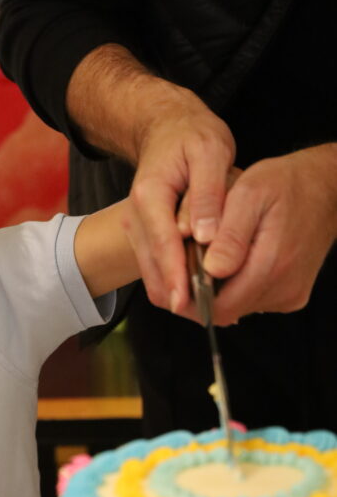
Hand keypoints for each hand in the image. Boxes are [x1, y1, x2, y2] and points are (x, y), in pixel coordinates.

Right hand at [125, 91, 234, 312]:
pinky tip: (201, 297)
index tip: (186, 302)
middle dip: (175, 295)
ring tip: (210, 314)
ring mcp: (138, 227)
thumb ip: (206, 195)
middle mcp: (137, 216)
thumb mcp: (210, 153)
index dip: (174, 275)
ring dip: (175, 295)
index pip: (162, 243)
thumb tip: (202, 236)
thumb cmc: (192, 136)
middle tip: (206, 318)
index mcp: (150, 196)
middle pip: (151, 265)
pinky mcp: (146, 235)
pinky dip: (174, 284)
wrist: (166, 128)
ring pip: (150, 272)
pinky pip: (156, 266)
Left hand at [204, 144, 336, 323]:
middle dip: (201, 294)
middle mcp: (284, 288)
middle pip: (226, 311)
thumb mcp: (250, 194)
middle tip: (186, 265)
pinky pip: (254, 300)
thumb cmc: (285, 184)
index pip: (218, 307)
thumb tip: (212, 269)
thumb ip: (231, 235)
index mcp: (272, 265)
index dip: (191, 299)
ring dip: (219, 290)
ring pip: (238, 307)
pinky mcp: (291, 294)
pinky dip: (237, 286)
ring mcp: (289, 294)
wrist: (325, 189)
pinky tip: (232, 260)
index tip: (175, 280)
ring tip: (210, 258)